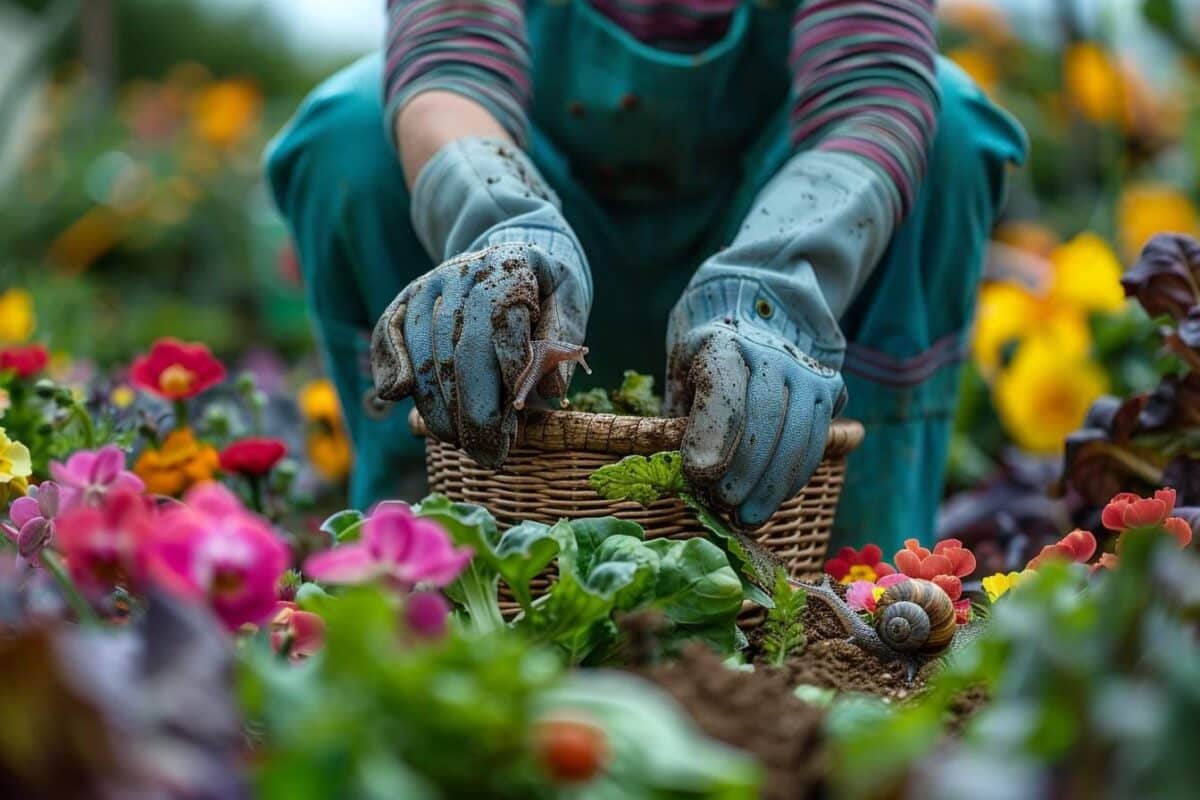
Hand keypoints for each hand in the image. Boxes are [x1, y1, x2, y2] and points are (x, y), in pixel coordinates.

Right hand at [371, 241, 587, 466]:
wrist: (510, 248)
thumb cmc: (546, 285)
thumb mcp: (570, 299)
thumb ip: (564, 338)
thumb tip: (553, 391)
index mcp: (509, 266)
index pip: (502, 328)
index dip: (506, 382)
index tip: (514, 428)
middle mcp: (462, 273)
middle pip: (458, 350)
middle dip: (472, 412)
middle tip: (488, 456)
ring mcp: (428, 285)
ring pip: (423, 353)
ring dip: (439, 408)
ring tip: (462, 444)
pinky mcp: (405, 298)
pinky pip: (387, 335)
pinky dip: (391, 371)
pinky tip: (401, 402)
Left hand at [666, 320, 845, 527]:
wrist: (752, 339)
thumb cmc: (707, 374)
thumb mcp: (683, 387)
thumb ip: (683, 424)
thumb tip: (692, 476)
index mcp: (724, 342)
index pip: (722, 386)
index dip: (712, 432)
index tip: (698, 473)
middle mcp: (771, 350)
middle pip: (765, 414)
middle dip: (744, 468)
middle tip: (723, 504)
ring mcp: (806, 368)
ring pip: (796, 433)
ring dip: (772, 484)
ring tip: (747, 517)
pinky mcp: (830, 388)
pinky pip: (816, 442)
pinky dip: (793, 478)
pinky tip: (772, 499)